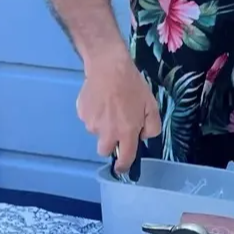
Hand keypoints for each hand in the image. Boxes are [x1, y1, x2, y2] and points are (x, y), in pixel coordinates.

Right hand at [78, 54, 161, 174]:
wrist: (108, 66)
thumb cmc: (133, 86)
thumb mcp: (151, 106)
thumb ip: (151, 128)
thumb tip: (142, 137)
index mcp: (126, 133)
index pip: (124, 159)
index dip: (123, 166)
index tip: (122, 167)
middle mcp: (107, 132)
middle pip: (104, 150)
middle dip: (110, 144)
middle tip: (116, 128)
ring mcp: (91, 123)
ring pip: (96, 132)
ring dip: (103, 125)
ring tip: (109, 106)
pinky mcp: (82, 113)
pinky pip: (89, 119)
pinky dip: (94, 114)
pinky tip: (100, 100)